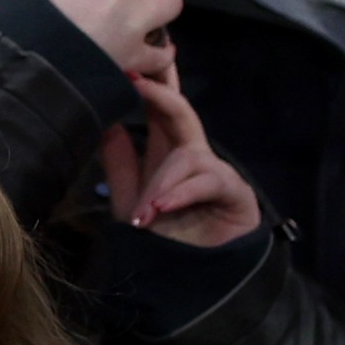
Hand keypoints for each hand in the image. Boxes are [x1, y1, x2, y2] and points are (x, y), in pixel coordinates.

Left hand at [100, 78, 263, 248]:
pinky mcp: (236, 193)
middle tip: (138, 80)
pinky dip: (183, 194)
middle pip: (182, 115)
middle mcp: (193, 158)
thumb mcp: (129, 202)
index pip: (161, 114)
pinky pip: (209, 182)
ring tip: (144, 213)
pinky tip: (162, 208)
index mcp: (167, 156)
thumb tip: (108, 124)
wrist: (189, 281)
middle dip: (162, 95)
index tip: (132, 63)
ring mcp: (216, 173)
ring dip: (161, 184)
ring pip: (188, 157)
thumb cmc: (163, 241)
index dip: (151, 87)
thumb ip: (120, 165)